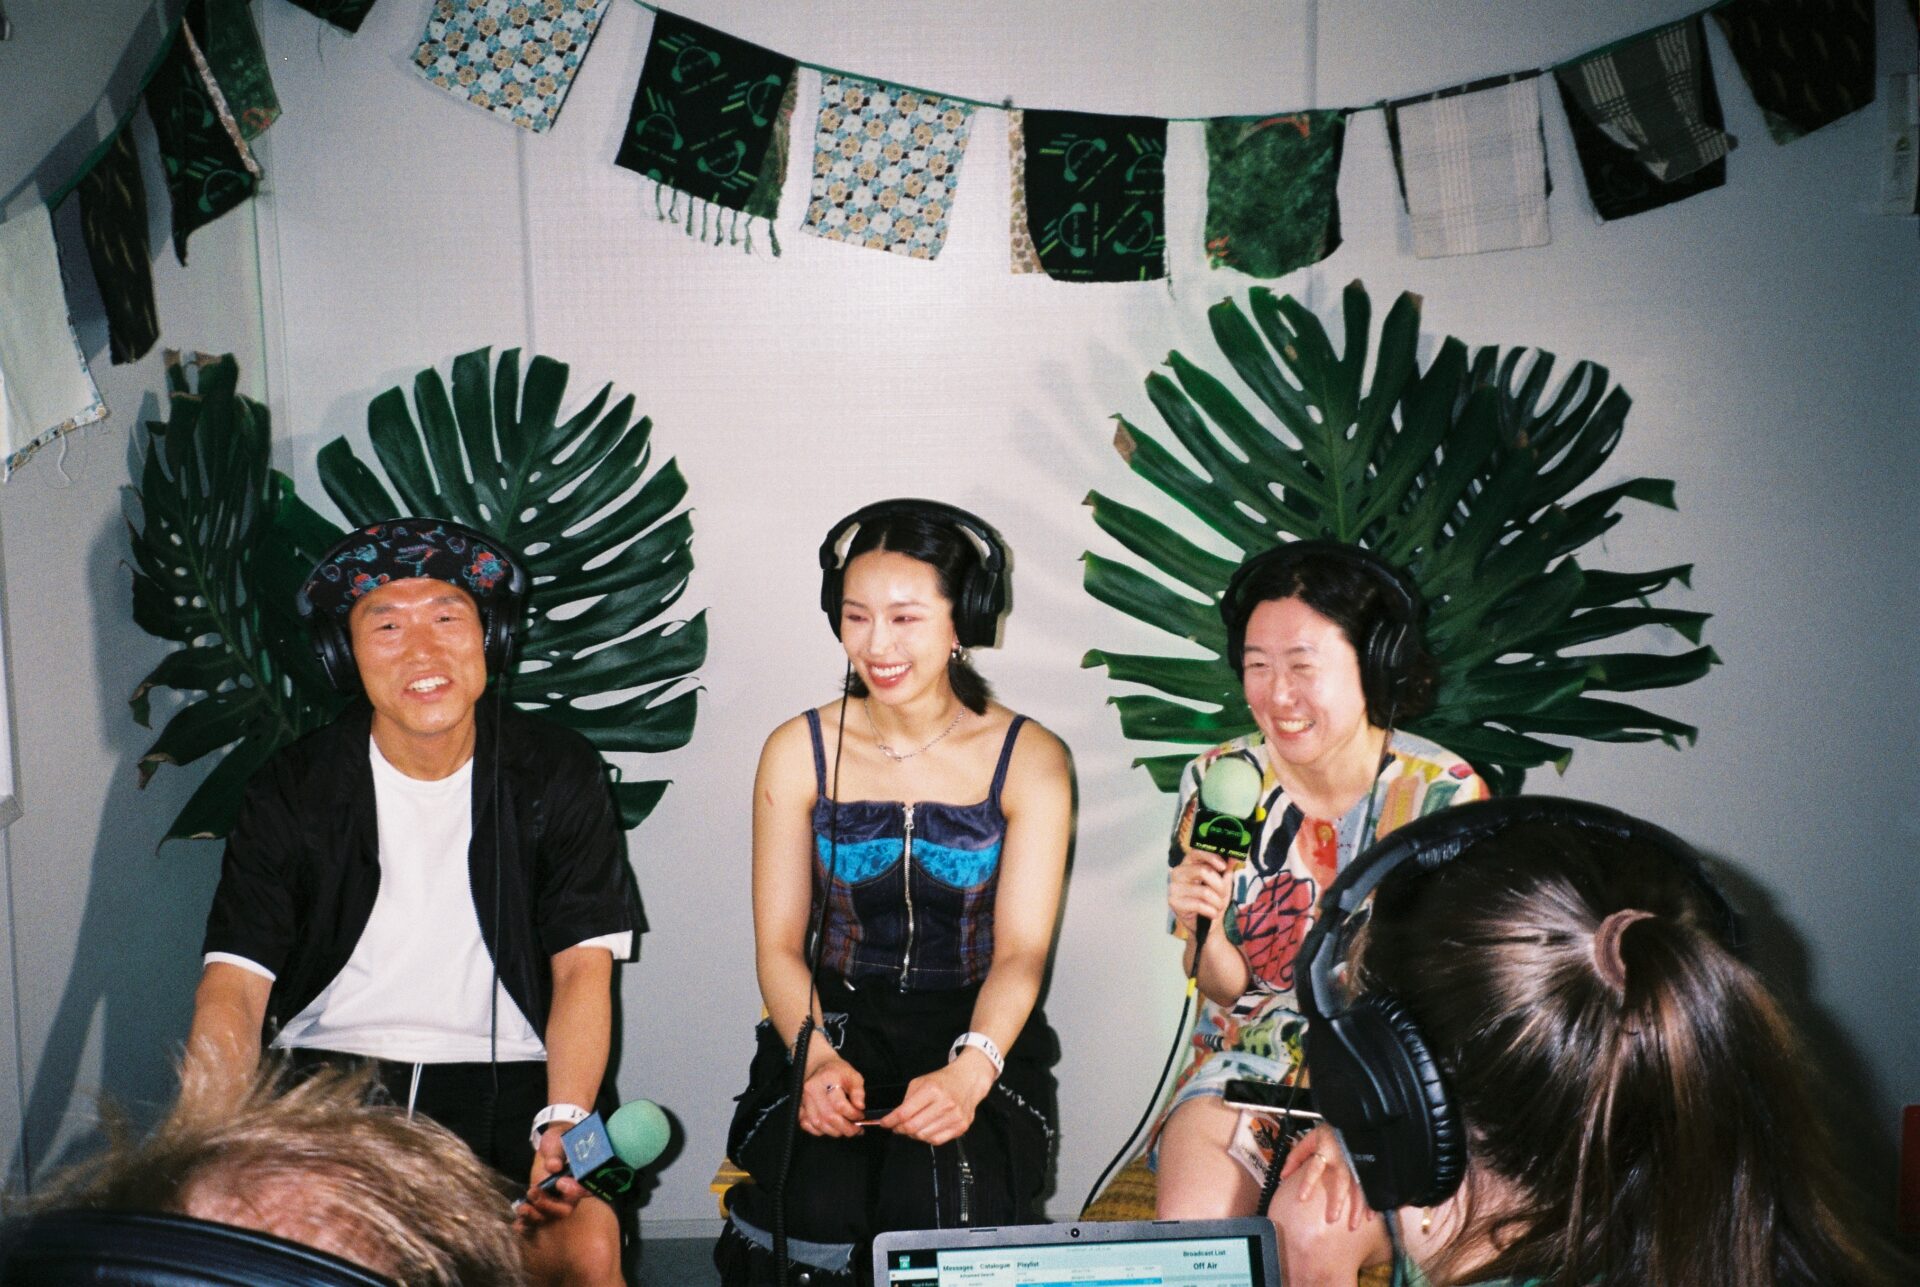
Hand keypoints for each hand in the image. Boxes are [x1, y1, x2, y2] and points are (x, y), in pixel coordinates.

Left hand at [514, 1126, 582, 1230]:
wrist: (550, 1146)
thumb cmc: (559, 1141)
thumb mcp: (558, 1141)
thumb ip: (556, 1154)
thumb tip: (553, 1166)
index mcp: (581, 1178)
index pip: (584, 1190)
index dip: (575, 1191)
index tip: (560, 1182)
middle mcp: (572, 1194)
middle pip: (565, 1209)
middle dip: (549, 1206)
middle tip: (534, 1191)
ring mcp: (557, 1201)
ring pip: (550, 1217)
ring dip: (535, 1215)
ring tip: (522, 1208)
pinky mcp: (543, 1203)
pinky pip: (536, 1218)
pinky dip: (527, 1223)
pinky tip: (517, 1225)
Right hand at [799, 1052, 865, 1137]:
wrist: (819, 1066)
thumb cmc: (837, 1071)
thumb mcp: (853, 1075)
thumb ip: (858, 1091)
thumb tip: (860, 1106)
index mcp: (826, 1079)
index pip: (839, 1104)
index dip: (852, 1114)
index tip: (860, 1116)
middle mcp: (812, 1090)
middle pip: (829, 1116)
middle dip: (846, 1128)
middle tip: (856, 1129)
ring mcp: (803, 1100)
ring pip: (818, 1124)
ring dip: (835, 1131)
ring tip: (846, 1129)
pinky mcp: (799, 1107)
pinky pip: (807, 1125)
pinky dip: (819, 1130)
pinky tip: (830, 1127)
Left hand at [876, 1057, 992, 1145]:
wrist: (967, 1081)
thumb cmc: (942, 1081)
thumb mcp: (920, 1082)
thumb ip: (907, 1100)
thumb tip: (895, 1119)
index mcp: (932, 1090)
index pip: (904, 1112)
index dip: (890, 1120)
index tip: (884, 1123)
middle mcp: (945, 1104)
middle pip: (913, 1127)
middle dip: (900, 1129)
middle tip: (897, 1127)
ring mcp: (954, 1117)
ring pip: (923, 1136)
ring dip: (913, 1134)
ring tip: (913, 1127)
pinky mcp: (961, 1127)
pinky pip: (936, 1140)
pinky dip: (927, 1138)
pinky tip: (925, 1129)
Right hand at [1168, 846, 1232, 935]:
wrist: (1208, 925)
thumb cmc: (1213, 900)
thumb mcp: (1223, 883)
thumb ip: (1226, 869)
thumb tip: (1234, 855)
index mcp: (1188, 864)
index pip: (1196, 852)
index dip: (1211, 857)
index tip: (1223, 867)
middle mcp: (1178, 873)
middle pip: (1202, 871)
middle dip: (1219, 885)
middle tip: (1223, 894)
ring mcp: (1174, 887)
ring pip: (1204, 891)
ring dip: (1217, 902)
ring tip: (1218, 907)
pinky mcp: (1174, 902)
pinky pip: (1199, 905)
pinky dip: (1211, 911)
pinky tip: (1212, 914)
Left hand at [1270, 1126, 1388, 1285]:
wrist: (1355, 1118)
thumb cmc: (1330, 1130)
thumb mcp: (1310, 1138)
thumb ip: (1296, 1156)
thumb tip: (1283, 1176)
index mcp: (1326, 1148)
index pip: (1315, 1167)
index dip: (1308, 1183)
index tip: (1301, 1198)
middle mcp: (1343, 1156)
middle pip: (1340, 1181)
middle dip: (1337, 1201)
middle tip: (1331, 1219)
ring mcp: (1358, 1162)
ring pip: (1358, 1187)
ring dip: (1356, 1207)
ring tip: (1352, 1225)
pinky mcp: (1368, 1166)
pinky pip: (1371, 1185)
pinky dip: (1372, 1202)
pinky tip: (1371, 1216)